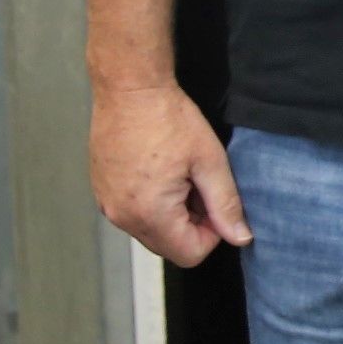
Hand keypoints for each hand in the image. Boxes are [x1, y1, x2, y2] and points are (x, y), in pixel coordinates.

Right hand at [90, 79, 247, 264]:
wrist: (129, 89)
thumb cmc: (168, 118)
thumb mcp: (210, 161)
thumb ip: (226, 204)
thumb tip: (241, 237)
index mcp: (149, 213)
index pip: (190, 254)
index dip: (212, 233)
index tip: (215, 201)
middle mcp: (121, 216)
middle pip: (168, 247)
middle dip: (192, 224)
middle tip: (199, 185)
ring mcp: (107, 205)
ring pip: (151, 231)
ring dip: (172, 214)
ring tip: (179, 175)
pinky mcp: (102, 192)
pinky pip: (133, 214)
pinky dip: (152, 203)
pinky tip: (161, 171)